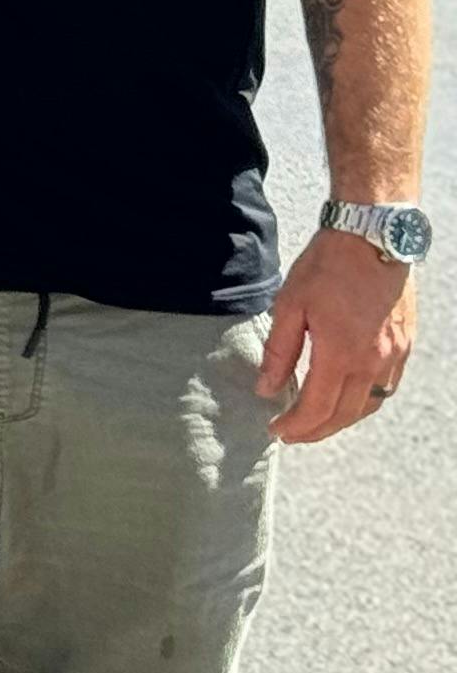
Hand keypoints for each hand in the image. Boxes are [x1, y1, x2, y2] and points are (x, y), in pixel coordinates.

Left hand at [259, 226, 415, 440]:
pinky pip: (386, 388)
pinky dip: (364, 401)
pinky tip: (346, 397)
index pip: (317, 408)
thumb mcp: (289, 305)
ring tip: (315, 421)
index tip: (276, 431)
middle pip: (345, 414)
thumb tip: (267, 389)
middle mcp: (374, 362)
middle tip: (292, 434)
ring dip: (342, 419)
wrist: (373, 238)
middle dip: (316, 430)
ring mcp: (394, 356)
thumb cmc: (327, 267)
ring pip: (369, 405)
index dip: (296, 426)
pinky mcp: (405, 346)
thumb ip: (279, 352)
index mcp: (342, 354)